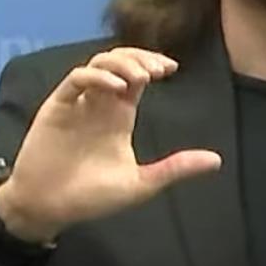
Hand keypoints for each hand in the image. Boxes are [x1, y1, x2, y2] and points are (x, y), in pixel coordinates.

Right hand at [0, 48, 220, 241]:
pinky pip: (75, 80)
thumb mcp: (139, 184)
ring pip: (97, 64)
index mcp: (118, 117)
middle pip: (118, 63)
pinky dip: (95, 76)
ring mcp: (77, 104)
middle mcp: (98, 104)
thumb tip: (216, 160)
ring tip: (140, 77)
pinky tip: (114, 87)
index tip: (171, 69)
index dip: (152, 65)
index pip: (136, 77)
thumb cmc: (90, 197)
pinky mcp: (57, 108)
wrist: (49, 208)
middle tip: (158, 69)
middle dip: (139, 58)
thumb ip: (174, 169)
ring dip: (120, 63)